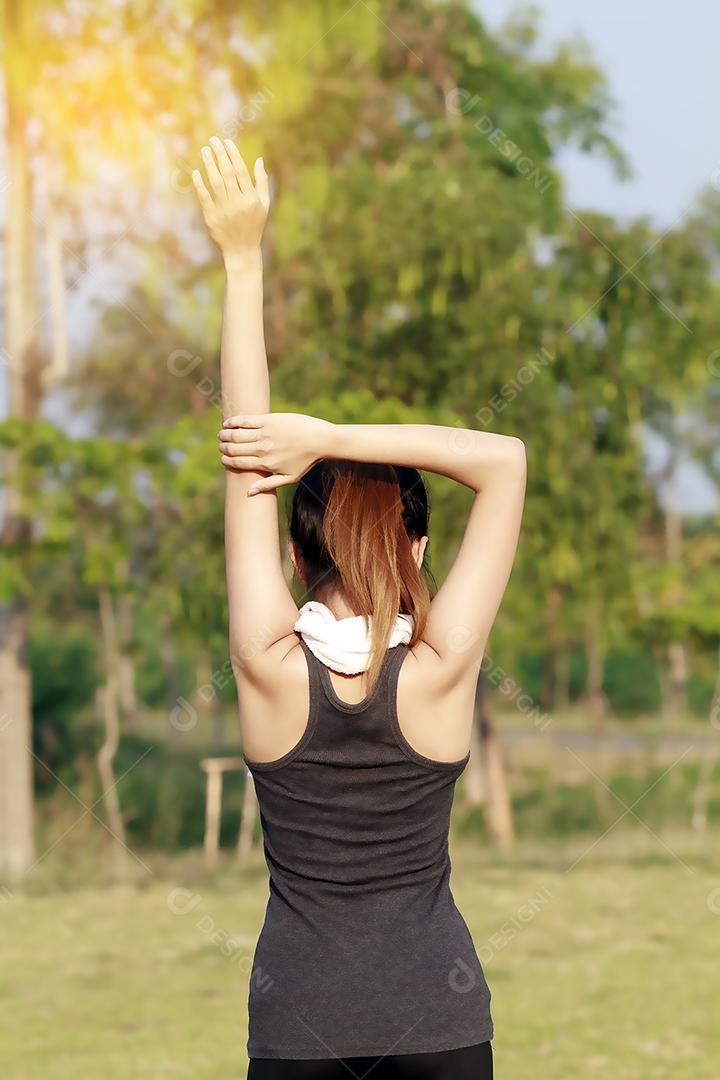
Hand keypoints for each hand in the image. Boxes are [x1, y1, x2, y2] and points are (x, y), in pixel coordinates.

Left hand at [192, 137, 269, 267]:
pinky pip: (204, 197)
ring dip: (209, 164)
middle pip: (228, 174)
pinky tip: (197, 172)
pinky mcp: (212, 217)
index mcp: (252, 199)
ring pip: (215, 182)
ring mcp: (224, 211)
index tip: (226, 142)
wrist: (242, 250)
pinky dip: (200, 184)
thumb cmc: (254, 225)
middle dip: (220, 155)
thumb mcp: (264, 205)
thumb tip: (260, 160)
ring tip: (205, 150)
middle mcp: (238, 204)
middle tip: (213, 141)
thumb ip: (262, 182)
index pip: (241, 172)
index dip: (233, 155)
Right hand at [219, 413, 334, 493]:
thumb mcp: (290, 477)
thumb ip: (268, 485)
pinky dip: (233, 422)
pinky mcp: (269, 420)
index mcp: (266, 464)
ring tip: (222, 435)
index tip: (223, 459)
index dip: (227, 461)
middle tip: (221, 446)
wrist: (322, 440)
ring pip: (236, 434)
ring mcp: (265, 433)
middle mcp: (263, 449)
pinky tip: (228, 423)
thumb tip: (248, 493)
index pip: (238, 463)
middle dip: (224, 448)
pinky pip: (245, 420)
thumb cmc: (307, 461)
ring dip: (225, 435)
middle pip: (234, 449)